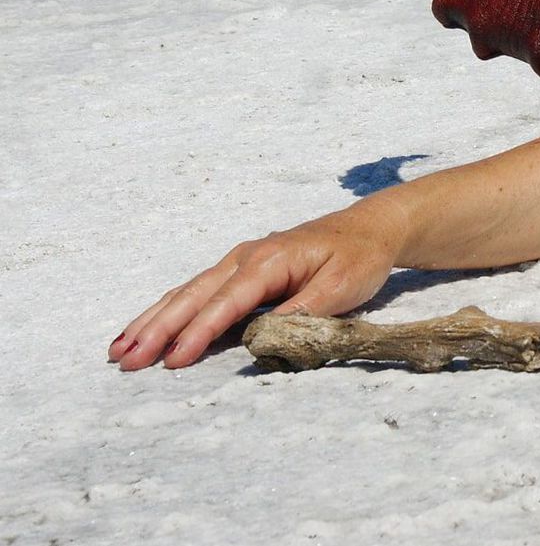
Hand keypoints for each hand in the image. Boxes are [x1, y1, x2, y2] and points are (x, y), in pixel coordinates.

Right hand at [109, 202, 405, 370]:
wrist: (371, 228)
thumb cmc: (359, 257)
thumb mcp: (341, 287)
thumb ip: (301, 313)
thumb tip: (259, 339)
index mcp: (269, 261)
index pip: (227, 302)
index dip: (199, 333)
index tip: (173, 360)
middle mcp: (245, 257)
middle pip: (193, 296)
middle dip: (158, 329)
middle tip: (124, 360)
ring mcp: (239, 262)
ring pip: (187, 293)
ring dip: (153, 321)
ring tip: (118, 350)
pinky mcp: (240, 271)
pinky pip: (197, 292)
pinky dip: (168, 311)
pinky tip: (145, 329)